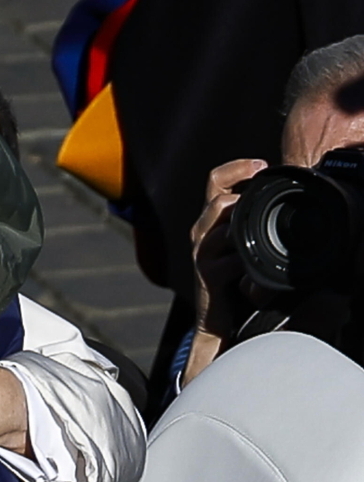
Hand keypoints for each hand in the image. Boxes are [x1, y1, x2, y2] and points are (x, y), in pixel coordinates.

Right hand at [183, 158, 265, 385]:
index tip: (261, 164)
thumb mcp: (240, 243)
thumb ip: (249, 221)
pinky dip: (246, 256)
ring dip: (240, 213)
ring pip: (217, 217)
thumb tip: (278, 199)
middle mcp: (202, 231)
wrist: (216, 317)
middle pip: (217, 196)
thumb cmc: (233, 278)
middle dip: (242, 185)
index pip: (214, 181)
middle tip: (265, 185)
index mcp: (210, 221)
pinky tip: (255, 261)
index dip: (236, 167)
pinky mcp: (207, 274)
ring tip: (258, 217)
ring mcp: (202, 252)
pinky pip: (229, 257)